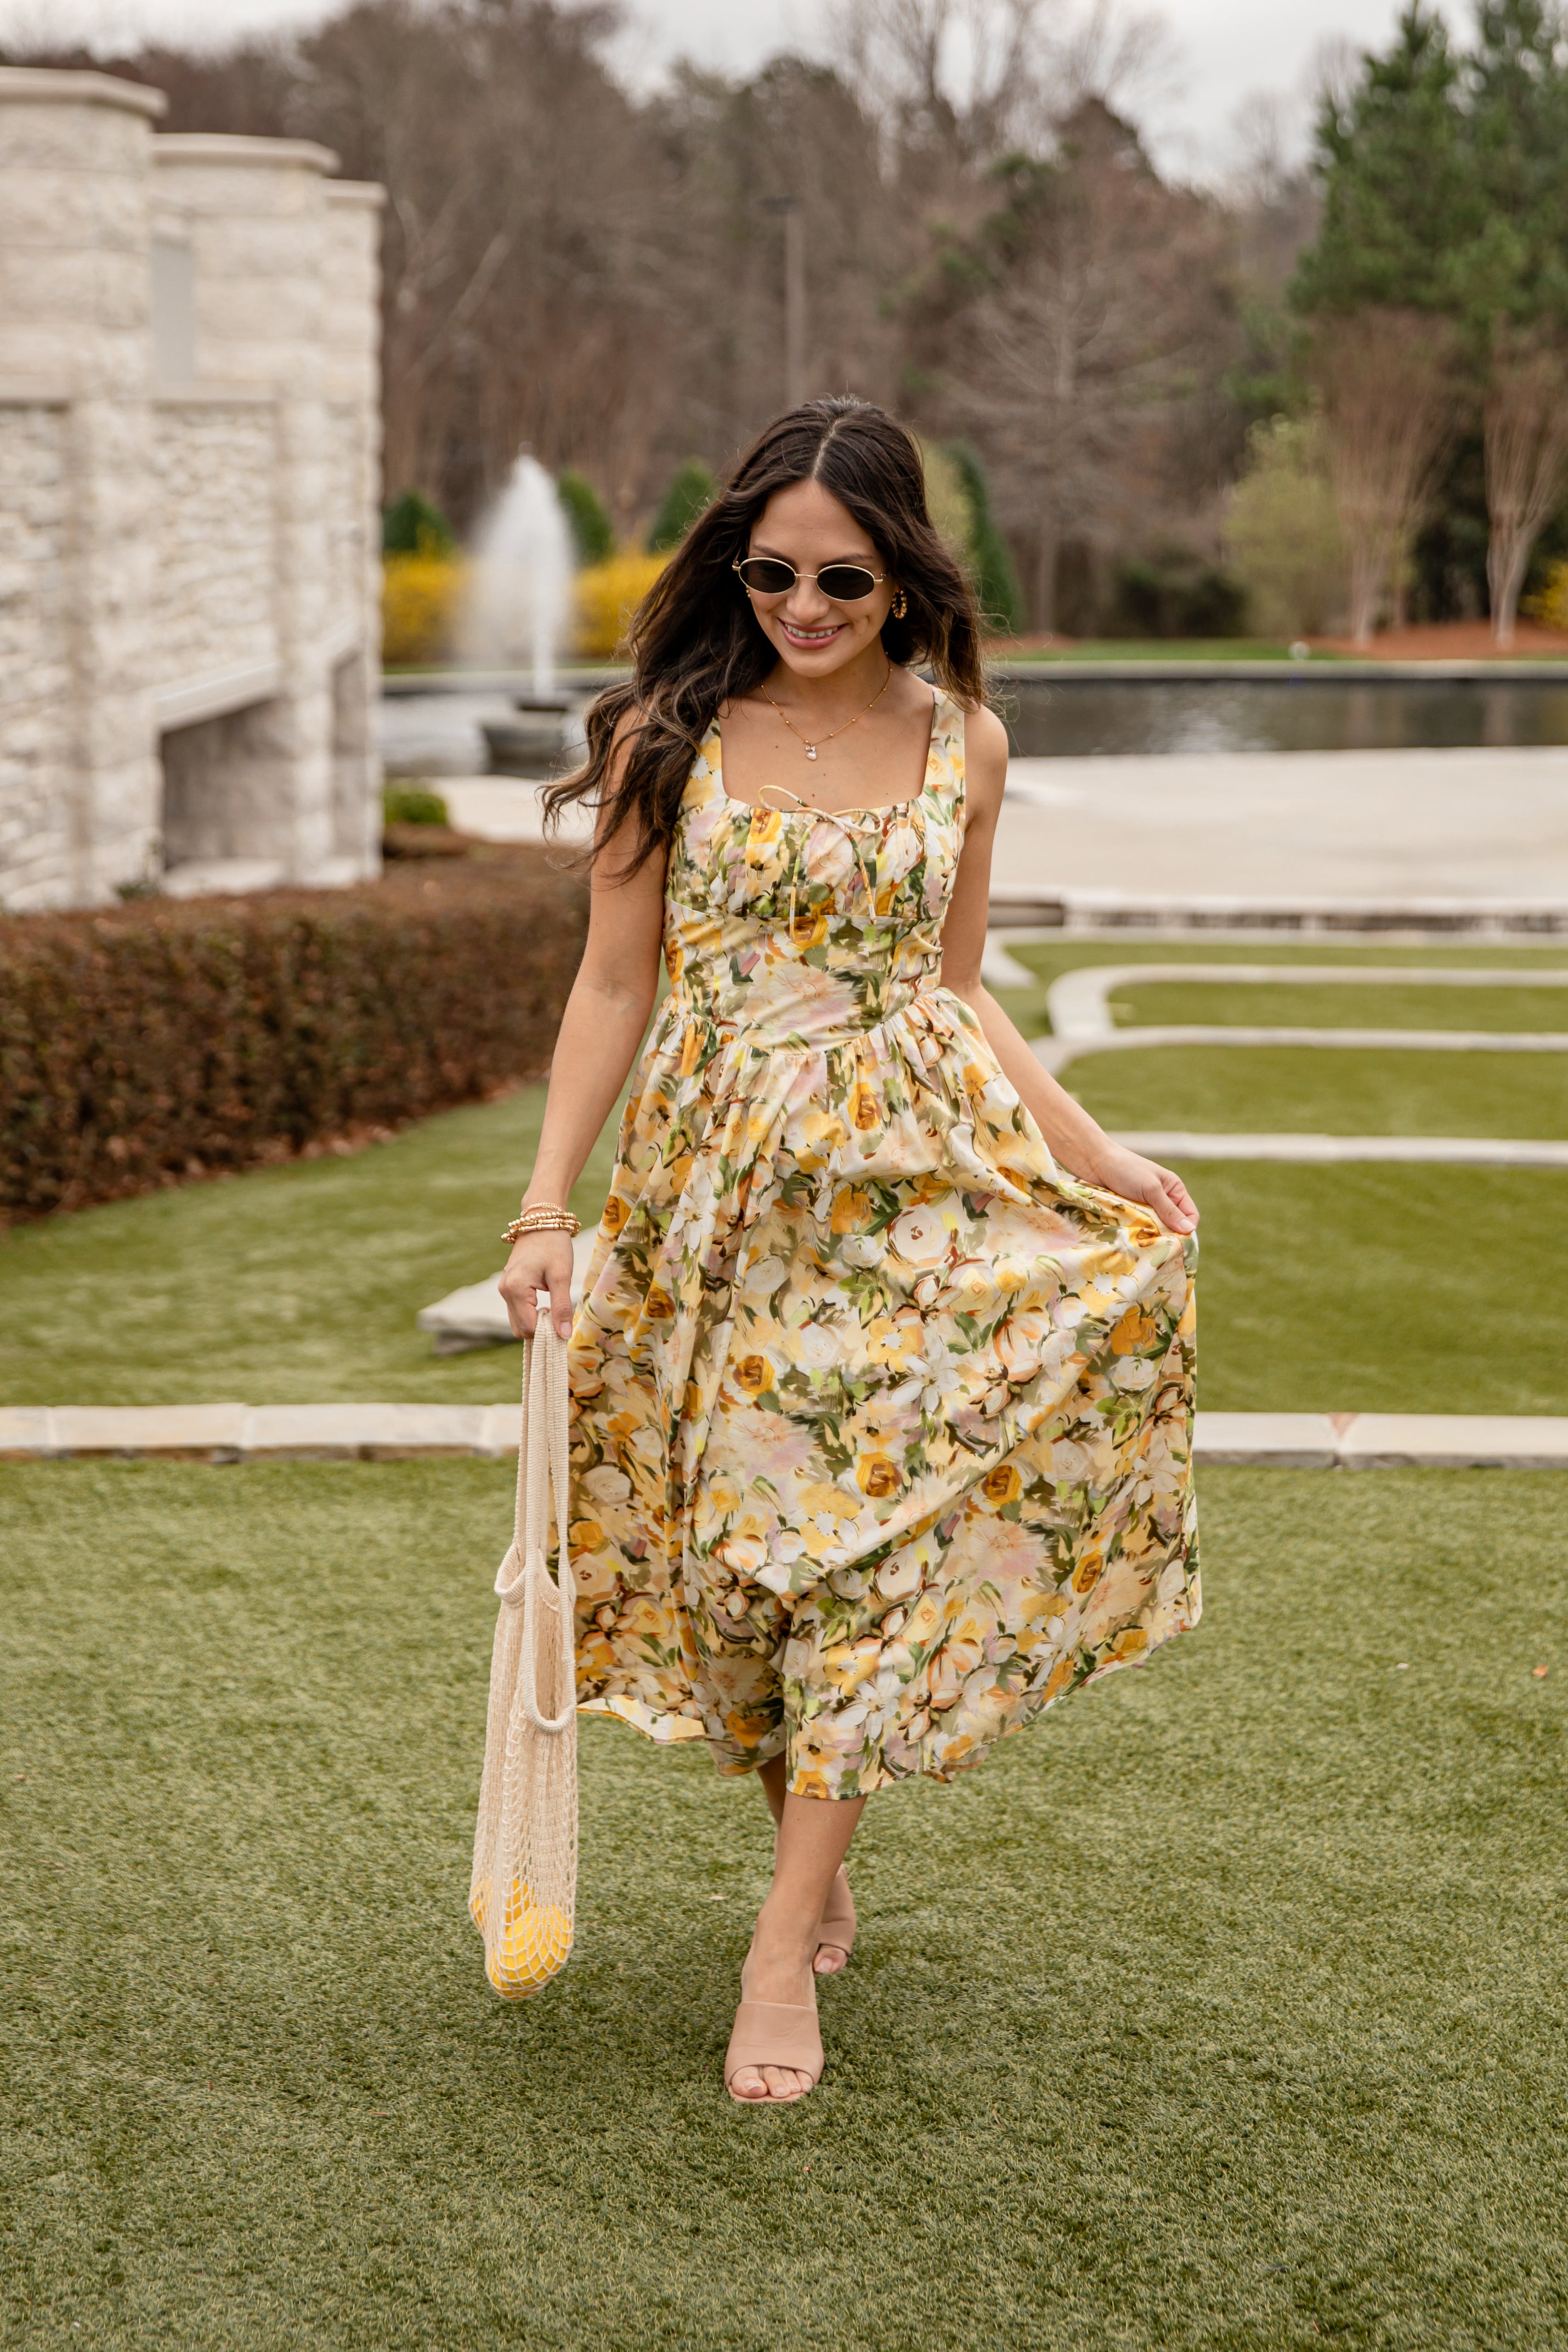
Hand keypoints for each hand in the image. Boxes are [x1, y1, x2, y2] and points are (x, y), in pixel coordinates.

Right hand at [498, 1231, 575, 1339]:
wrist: (541, 1222)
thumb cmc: (553, 1246)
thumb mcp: (562, 1276)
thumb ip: (561, 1307)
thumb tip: (563, 1335)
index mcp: (515, 1289)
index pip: (528, 1328)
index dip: (547, 1332)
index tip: (563, 1324)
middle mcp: (505, 1291)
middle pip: (520, 1329)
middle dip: (540, 1330)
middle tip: (559, 1316)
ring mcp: (504, 1289)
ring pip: (517, 1322)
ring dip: (535, 1322)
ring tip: (553, 1308)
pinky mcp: (508, 1287)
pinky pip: (517, 1311)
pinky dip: (530, 1314)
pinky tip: (545, 1304)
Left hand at [1078, 1142, 1197, 1235]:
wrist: (1094, 1162)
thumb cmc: (1126, 1169)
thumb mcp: (1151, 1189)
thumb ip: (1168, 1210)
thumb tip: (1188, 1230)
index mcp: (1174, 1190)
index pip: (1190, 1215)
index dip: (1187, 1229)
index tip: (1178, 1243)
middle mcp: (1162, 1200)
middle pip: (1173, 1226)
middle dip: (1168, 1236)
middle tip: (1159, 1246)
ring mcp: (1145, 1208)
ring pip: (1155, 1230)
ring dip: (1151, 1236)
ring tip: (1145, 1243)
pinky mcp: (1130, 1214)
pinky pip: (1139, 1229)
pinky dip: (1137, 1234)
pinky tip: (1133, 1240)